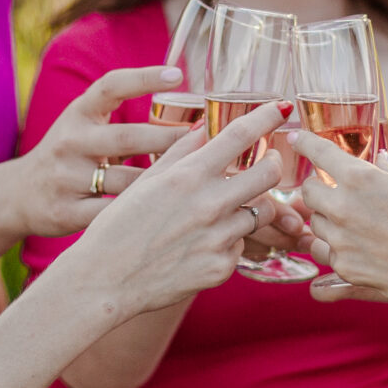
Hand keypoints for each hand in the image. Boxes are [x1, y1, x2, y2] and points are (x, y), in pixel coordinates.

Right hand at [10, 66, 191, 239]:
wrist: (18, 194)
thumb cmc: (69, 154)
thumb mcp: (85, 125)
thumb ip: (123, 116)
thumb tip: (190, 110)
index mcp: (78, 113)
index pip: (111, 86)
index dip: (144, 78)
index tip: (178, 75)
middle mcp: (70, 141)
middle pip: (126, 138)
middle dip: (169, 139)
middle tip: (207, 142)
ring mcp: (65, 177)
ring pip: (125, 181)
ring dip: (161, 183)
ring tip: (196, 183)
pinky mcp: (65, 212)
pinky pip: (112, 214)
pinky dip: (140, 216)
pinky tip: (168, 216)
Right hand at [61, 102, 286, 313]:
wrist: (104, 281)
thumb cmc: (118, 227)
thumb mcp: (146, 181)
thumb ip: (181, 152)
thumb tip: (206, 127)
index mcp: (188, 176)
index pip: (240, 134)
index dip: (267, 116)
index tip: (282, 107)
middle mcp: (209, 204)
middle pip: (269, 172)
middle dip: (274, 163)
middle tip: (268, 163)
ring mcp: (219, 238)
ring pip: (261, 212)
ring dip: (251, 206)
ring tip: (222, 212)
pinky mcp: (222, 268)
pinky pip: (240, 246)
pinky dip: (229, 241)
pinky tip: (201, 245)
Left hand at [287, 132, 387, 309]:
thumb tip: (380, 158)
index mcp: (362, 178)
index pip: (318, 152)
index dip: (304, 142)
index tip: (296, 139)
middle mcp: (344, 208)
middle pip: (308, 193)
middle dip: (318, 191)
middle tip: (334, 194)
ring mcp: (342, 243)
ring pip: (314, 228)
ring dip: (328, 225)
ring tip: (355, 228)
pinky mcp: (347, 273)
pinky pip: (325, 260)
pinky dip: (335, 256)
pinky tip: (351, 255)